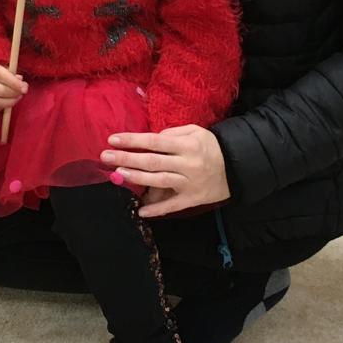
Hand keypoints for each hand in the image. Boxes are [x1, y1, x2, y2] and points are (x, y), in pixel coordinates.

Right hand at [0, 61, 27, 113]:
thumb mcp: (0, 62)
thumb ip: (11, 71)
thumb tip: (20, 80)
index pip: (3, 77)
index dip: (15, 84)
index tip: (25, 88)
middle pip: (0, 91)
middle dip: (15, 93)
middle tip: (23, 92)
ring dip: (10, 102)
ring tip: (17, 97)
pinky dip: (1, 107)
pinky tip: (7, 102)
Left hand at [100, 125, 229, 217]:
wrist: (236, 167)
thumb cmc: (211, 146)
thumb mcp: (196, 131)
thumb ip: (173, 132)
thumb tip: (151, 140)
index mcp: (187, 145)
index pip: (154, 142)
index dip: (133, 141)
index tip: (113, 139)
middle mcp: (187, 164)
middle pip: (152, 161)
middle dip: (127, 159)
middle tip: (105, 156)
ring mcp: (189, 183)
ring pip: (159, 181)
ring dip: (137, 179)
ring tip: (118, 174)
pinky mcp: (192, 198)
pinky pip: (173, 205)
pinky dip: (157, 209)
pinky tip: (141, 210)